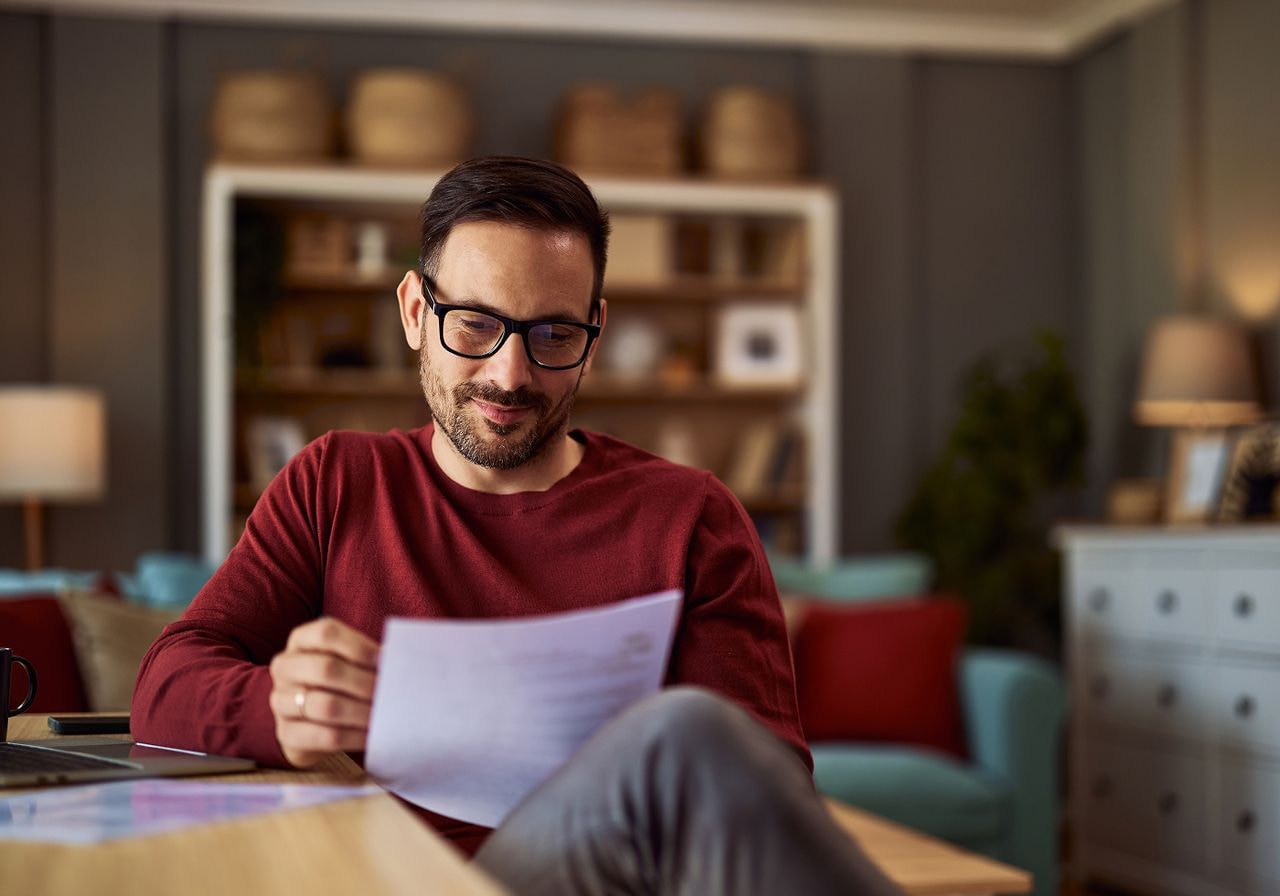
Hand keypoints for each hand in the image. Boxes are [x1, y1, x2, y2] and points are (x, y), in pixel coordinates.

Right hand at [268, 617, 379, 767]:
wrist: (308, 720)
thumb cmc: (337, 682)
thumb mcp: (347, 661)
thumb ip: (369, 657)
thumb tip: (400, 658)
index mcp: (301, 641)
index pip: (326, 633)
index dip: (359, 646)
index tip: (386, 661)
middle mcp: (285, 667)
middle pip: (325, 668)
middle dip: (364, 682)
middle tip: (390, 693)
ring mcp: (280, 701)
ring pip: (324, 705)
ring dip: (362, 711)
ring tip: (386, 715)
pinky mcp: (287, 734)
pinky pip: (324, 736)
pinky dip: (355, 736)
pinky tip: (373, 734)